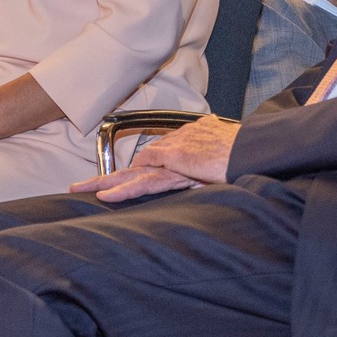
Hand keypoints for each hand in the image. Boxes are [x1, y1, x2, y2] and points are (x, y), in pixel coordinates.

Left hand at [71, 115, 238, 201]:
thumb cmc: (245, 148)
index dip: (135, 172)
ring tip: (82, 190)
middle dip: (108, 177)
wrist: (256, 145)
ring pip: (134, 173)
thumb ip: (208, 150)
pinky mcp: (178, 165)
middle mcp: (175, 146)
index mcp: (184, 141)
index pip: (153, 158)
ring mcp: (174, 156)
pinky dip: (126, 189)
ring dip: (108, 183)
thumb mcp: (222, 148)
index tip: (118, 182)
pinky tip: (107, 195)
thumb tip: (202, 151)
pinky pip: (147, 180)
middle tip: (81, 186)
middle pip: (135, 164)